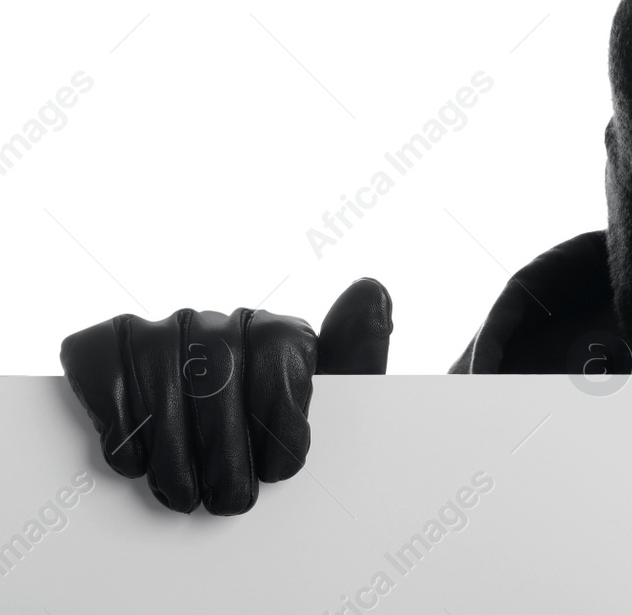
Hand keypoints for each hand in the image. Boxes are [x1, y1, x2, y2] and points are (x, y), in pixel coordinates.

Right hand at [58, 277, 391, 514]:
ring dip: (172, 445)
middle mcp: (217, 321)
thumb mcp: (330, 410)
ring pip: (161, 369)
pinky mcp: (106, 346)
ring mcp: (160, 329)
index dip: (279, 416)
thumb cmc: (275, 446)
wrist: (214, 473)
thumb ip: (359, 354)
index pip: (280, 347)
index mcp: (275, 332)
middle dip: (224, 445)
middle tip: (230, 498)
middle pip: (218, 365)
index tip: (280, 468)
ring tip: (187, 494)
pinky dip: (119, 416)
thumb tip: (371, 290)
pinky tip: (137, 461)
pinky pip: (103, 363)